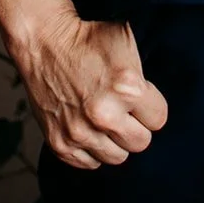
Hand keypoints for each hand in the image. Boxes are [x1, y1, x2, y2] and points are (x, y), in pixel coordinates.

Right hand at [10, 7, 168, 168]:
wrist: (44, 42)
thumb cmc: (88, 40)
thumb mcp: (127, 42)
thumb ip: (146, 73)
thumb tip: (157, 94)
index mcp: (126, 88)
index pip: (159, 119)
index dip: (151, 107)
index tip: (142, 99)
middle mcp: (104, 114)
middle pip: (140, 142)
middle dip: (136, 126)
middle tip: (125, 111)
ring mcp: (80, 132)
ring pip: (117, 158)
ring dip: (115, 141)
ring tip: (107, 121)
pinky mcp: (60, 143)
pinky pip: (90, 163)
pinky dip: (92, 150)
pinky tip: (90, 129)